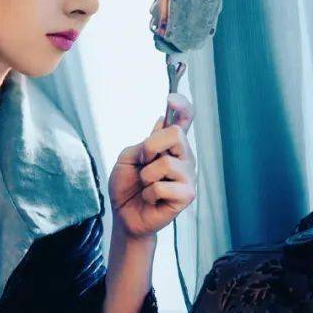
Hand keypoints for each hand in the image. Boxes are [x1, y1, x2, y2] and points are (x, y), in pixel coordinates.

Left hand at [107, 94, 196, 239]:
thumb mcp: (127, 157)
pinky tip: (152, 198)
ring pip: (166, 163)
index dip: (181, 106)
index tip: (170, 98)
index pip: (184, 119)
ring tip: (147, 185)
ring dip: (146, 176)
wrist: (124, 214)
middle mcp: (184, 156)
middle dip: (150, 147)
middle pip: (176, 134)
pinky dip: (149, 193)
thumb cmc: (127, 185)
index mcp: (170, 144)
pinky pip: (163, 186)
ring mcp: (188, 175)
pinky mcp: (187, 195)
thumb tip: (162, 122)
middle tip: (143, 162)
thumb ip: (144, 143)